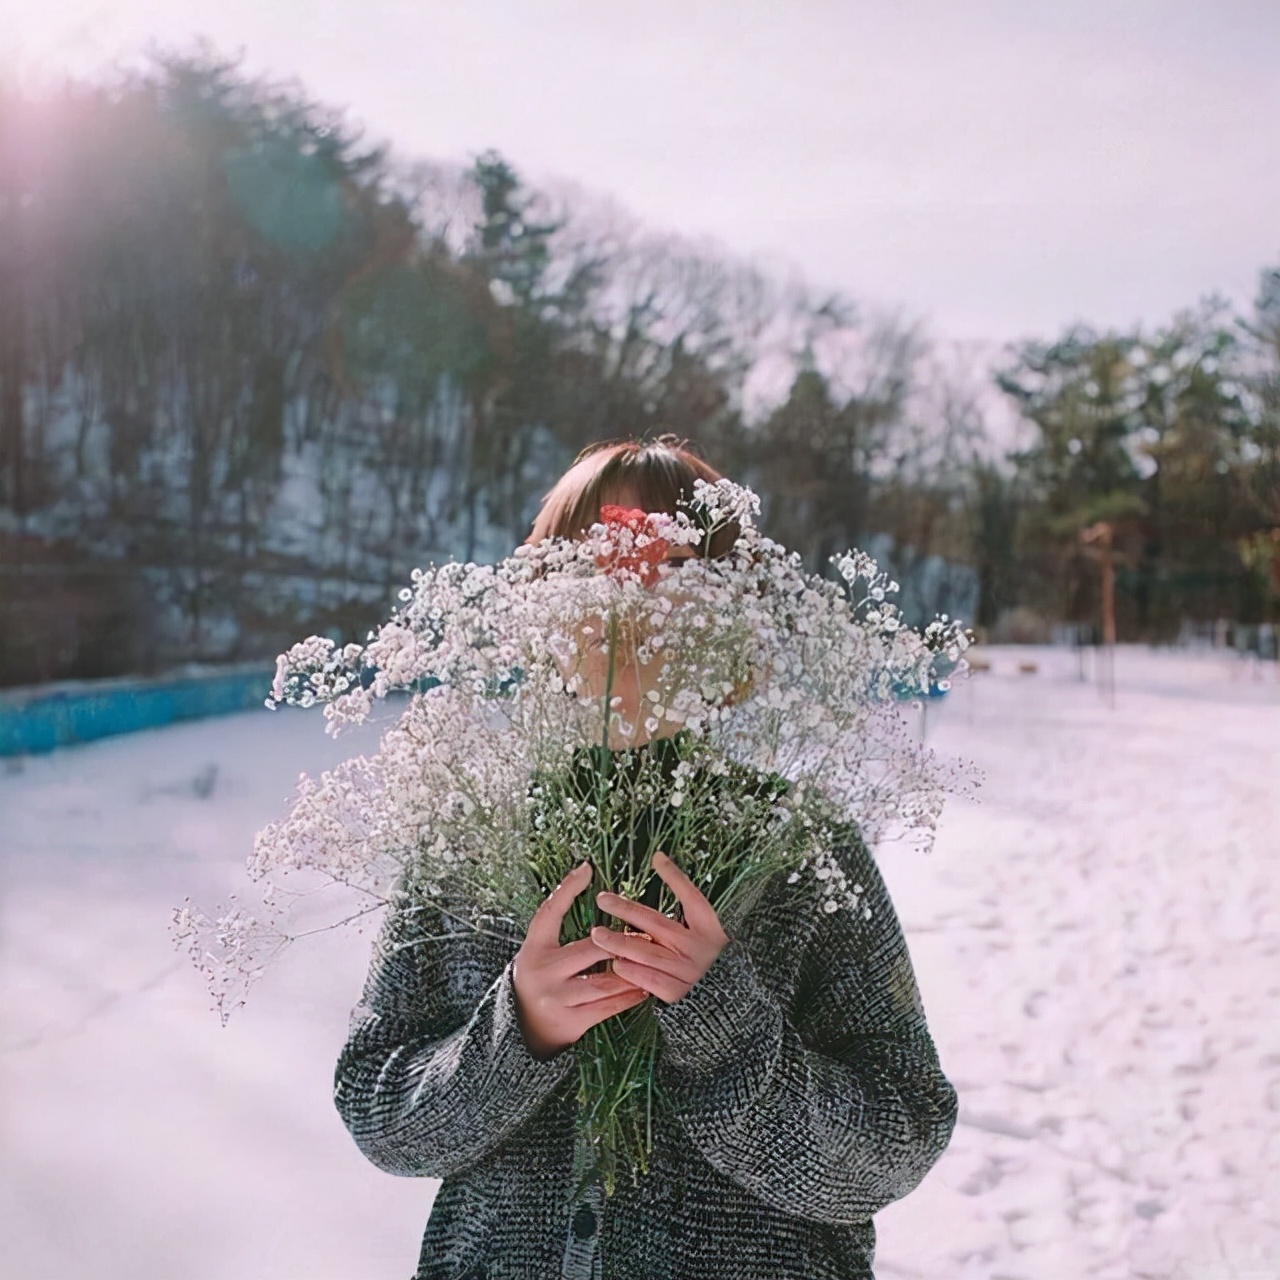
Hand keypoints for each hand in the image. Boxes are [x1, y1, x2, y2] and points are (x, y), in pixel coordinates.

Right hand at [511, 862, 650, 1059]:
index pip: (549, 912)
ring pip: (603, 982)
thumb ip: (559, 917)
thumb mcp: (541, 946)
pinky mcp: (570, 1021)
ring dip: (631, 971)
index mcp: (535, 947)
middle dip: (620, 942)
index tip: (588, 868)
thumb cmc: (542, 973)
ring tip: (653, 961)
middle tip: (647, 934)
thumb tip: (586, 871)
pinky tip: (644, 988)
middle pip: (589, 949)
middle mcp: (542, 971)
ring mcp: (556, 998)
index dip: (567, 889)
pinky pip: (607, 1008)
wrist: (523, 1024)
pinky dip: (628, 997)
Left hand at [590, 850, 729, 1004]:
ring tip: (597, 935)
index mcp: (709, 929)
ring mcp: (688, 972)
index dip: (675, 877)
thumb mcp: (704, 933)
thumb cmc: (705, 961)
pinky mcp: (678, 994)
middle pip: (658, 924)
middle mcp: (699, 948)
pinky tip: (615, 964)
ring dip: (619, 943)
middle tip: (603, 899)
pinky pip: (648, 979)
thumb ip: (683, 905)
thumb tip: (658, 858)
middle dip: (627, 910)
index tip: (656, 858)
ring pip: (646, 953)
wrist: (724, 1004)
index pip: (693, 897)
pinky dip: (630, 971)